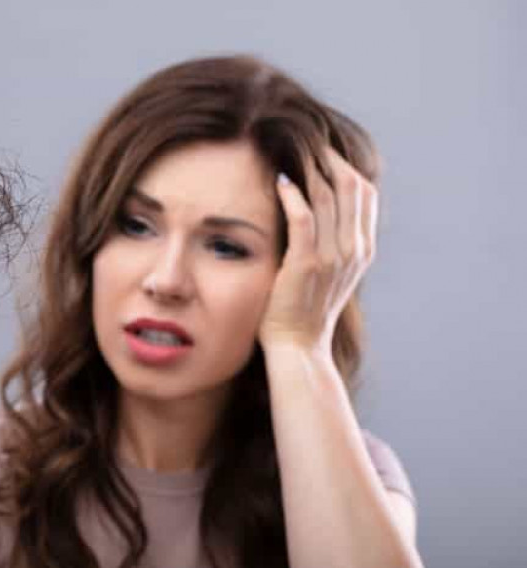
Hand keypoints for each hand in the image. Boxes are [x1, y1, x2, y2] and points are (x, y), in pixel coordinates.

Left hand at [258, 146, 378, 353]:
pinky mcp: (306, 263)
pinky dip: (293, 195)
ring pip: (329, 195)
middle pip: (352, 186)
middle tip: (308, 142)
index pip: (365, 193)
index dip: (346, 166)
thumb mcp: (332, 272)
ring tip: (292, 153)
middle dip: (330, 159)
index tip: (324, 151)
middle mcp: (354, 249)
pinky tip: (281, 181)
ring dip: (310, 169)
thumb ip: (334, 242)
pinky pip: (303, 217)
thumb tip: (323, 209)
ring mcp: (332, 256)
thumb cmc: (307, 308)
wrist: (300, 345)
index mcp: (362, 249)